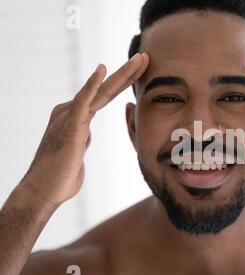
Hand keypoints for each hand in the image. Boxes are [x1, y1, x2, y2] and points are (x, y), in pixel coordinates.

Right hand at [20, 53, 148, 207]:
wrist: (43, 191)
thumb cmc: (60, 176)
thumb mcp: (76, 152)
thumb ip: (81, 139)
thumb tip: (85, 133)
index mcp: (77, 118)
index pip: (105, 96)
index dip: (124, 82)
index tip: (142, 70)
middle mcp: (73, 112)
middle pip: (106, 89)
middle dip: (128, 73)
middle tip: (145, 57)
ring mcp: (71, 117)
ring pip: (101, 91)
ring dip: (122, 75)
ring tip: (140, 59)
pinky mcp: (70, 126)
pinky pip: (83, 101)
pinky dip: (92, 85)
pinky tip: (102, 69)